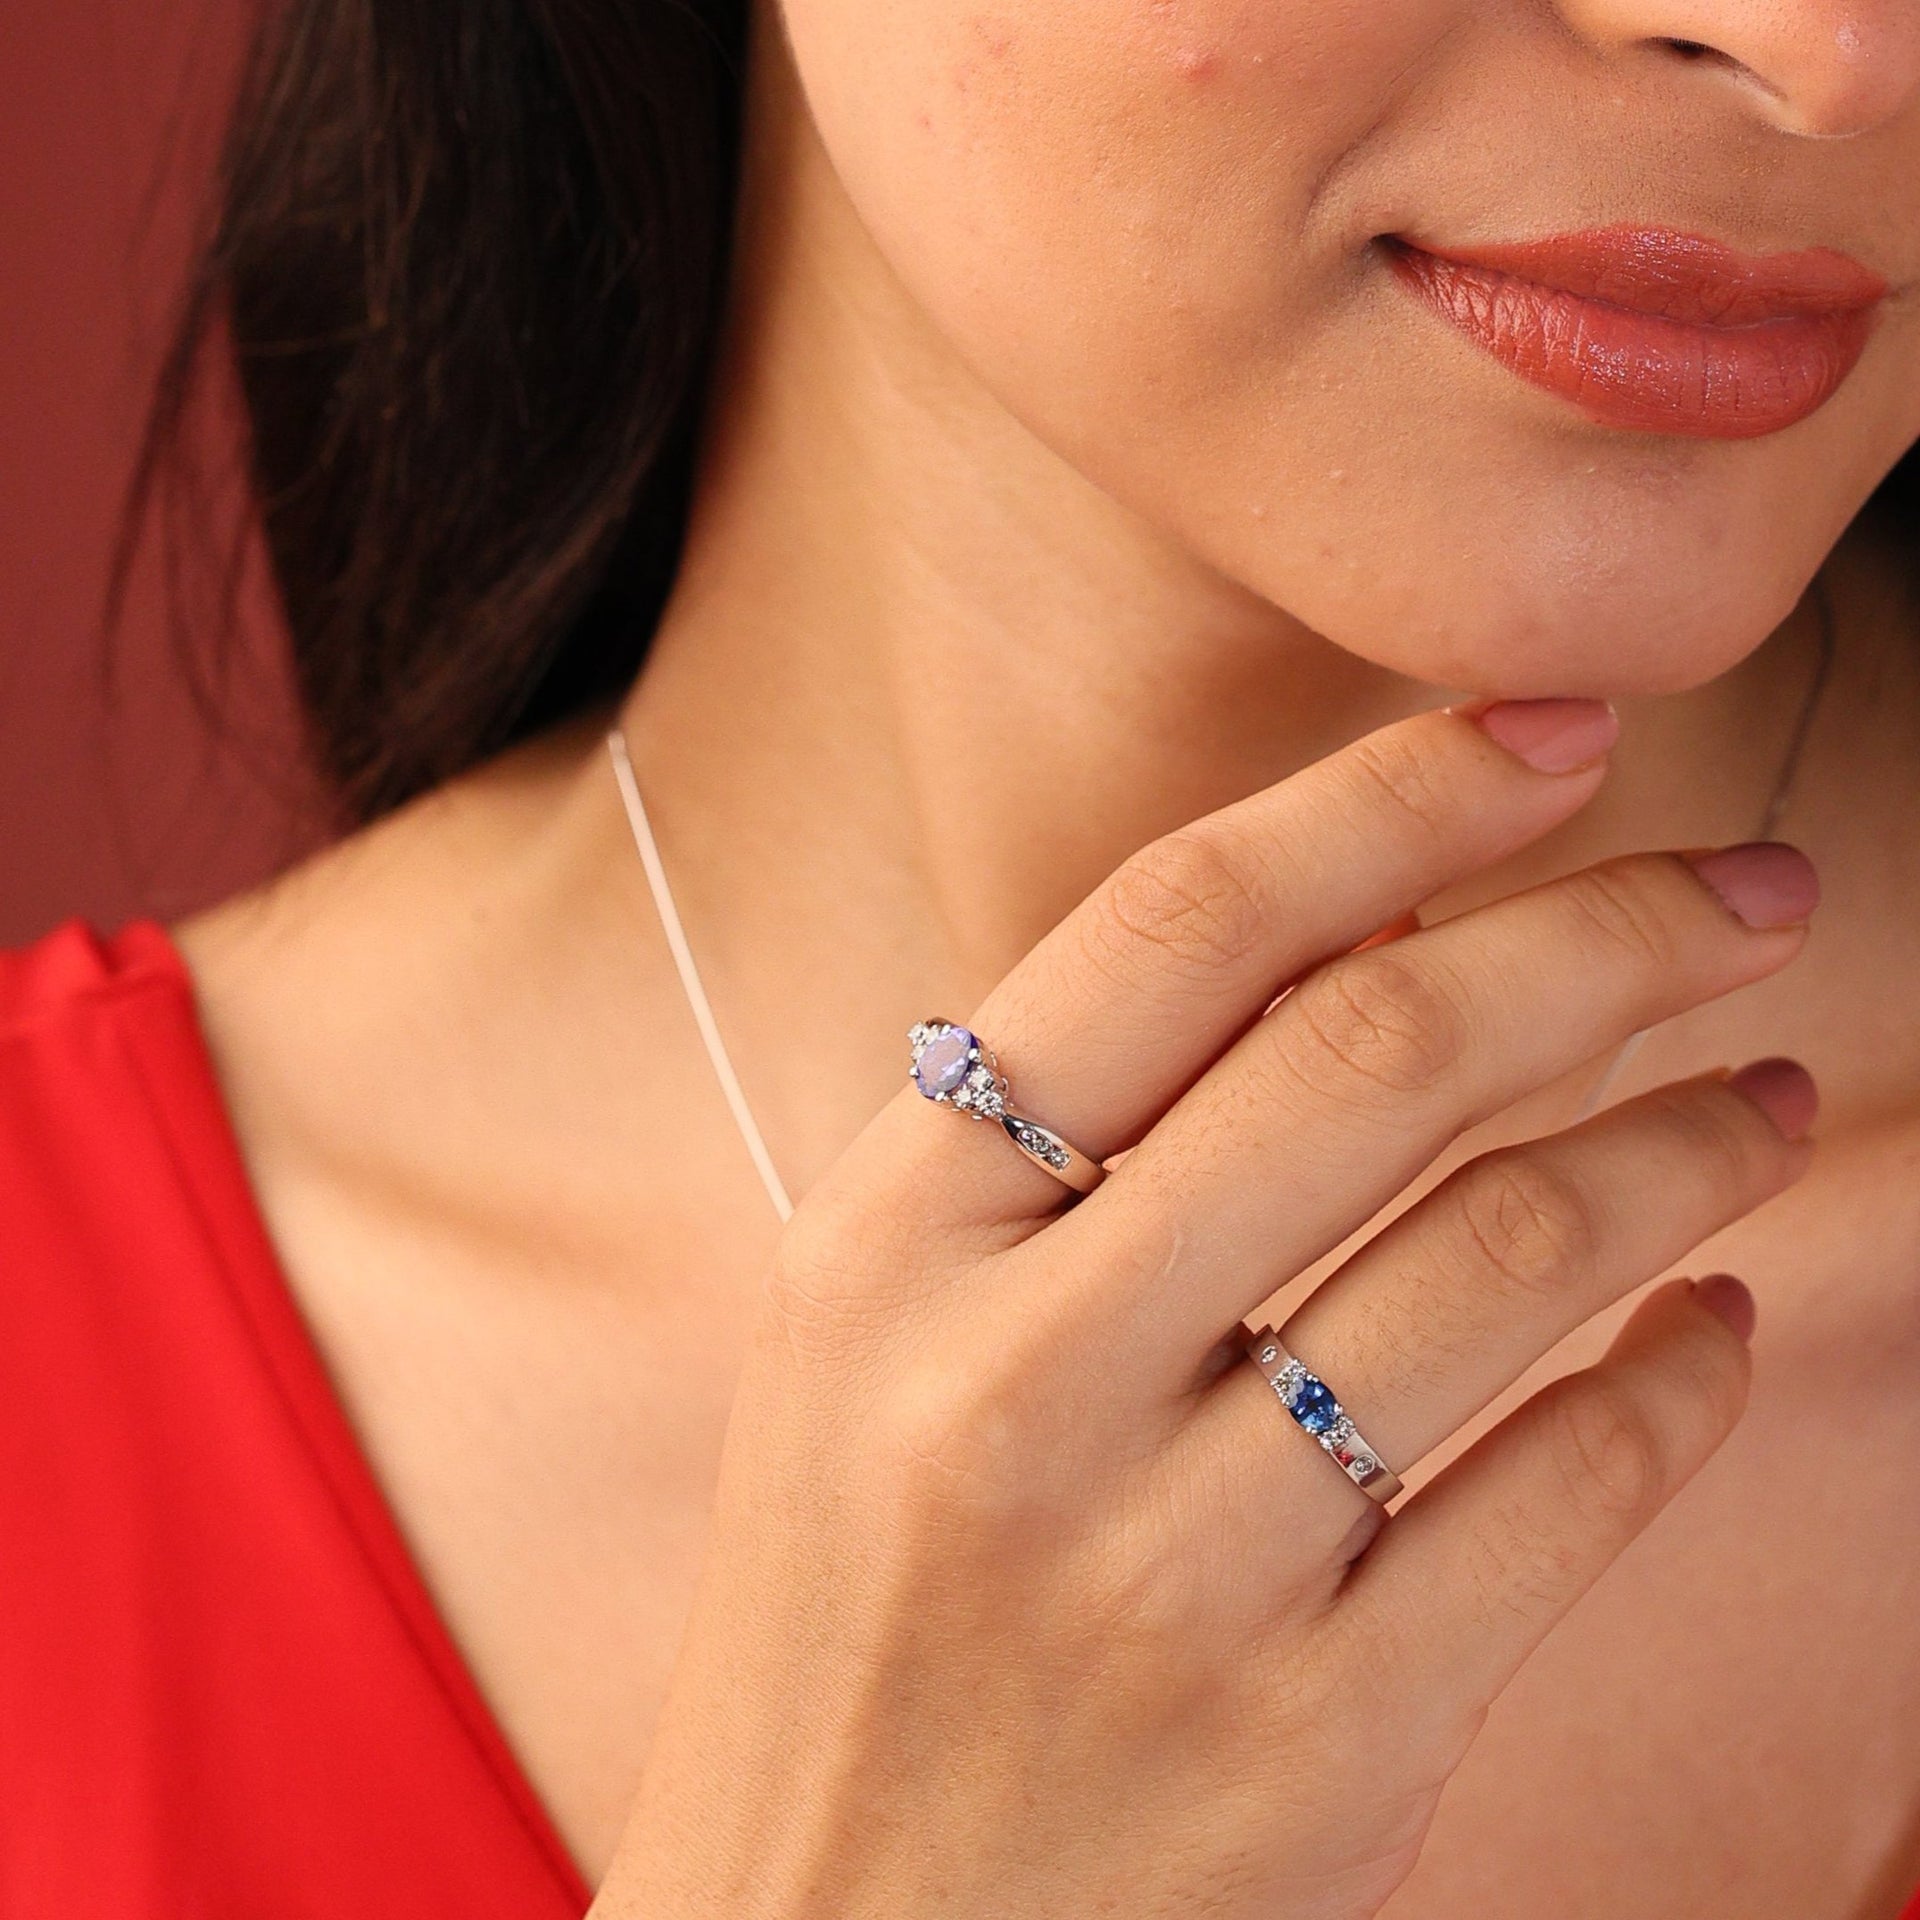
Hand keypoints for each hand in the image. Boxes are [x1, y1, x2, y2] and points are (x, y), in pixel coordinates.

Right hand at [594, 699, 1816, 1919]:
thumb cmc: (855, 1606)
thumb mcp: (882, 1337)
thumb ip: (1076, 1139)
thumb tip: (1367, 926)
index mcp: (886, 1244)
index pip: (1172, 930)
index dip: (1392, 796)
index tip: (1563, 731)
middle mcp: (1011, 1383)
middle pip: (1372, 1054)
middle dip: (1606, 933)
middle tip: (1760, 892)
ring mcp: (1167, 1576)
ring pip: (1504, 1258)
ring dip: (1686, 1142)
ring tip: (1781, 1093)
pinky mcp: (1314, 1755)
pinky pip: (1566, 1502)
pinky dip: (1682, 1383)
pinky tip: (1718, 1319)